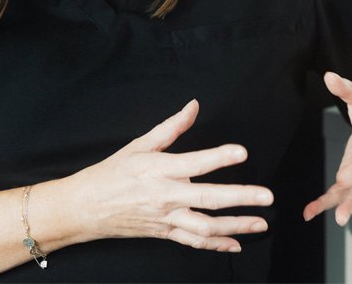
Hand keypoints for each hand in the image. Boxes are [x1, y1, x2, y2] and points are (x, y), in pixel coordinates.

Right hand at [66, 100, 273, 251]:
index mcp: (159, 170)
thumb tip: (194, 106)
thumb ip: (171, 127)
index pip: (195, 162)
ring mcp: (166, 219)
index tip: (242, 152)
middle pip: (208, 199)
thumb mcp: (139, 145)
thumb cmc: (112, 173)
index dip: (219, 157)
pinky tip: (236, 244)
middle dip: (241, 198)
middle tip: (267, 196)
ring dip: (236, 226)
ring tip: (261, 223)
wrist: (84, 208)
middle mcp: (165, 197)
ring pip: (206, 227)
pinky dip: (216, 245)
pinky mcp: (164, 233)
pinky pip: (193, 242)